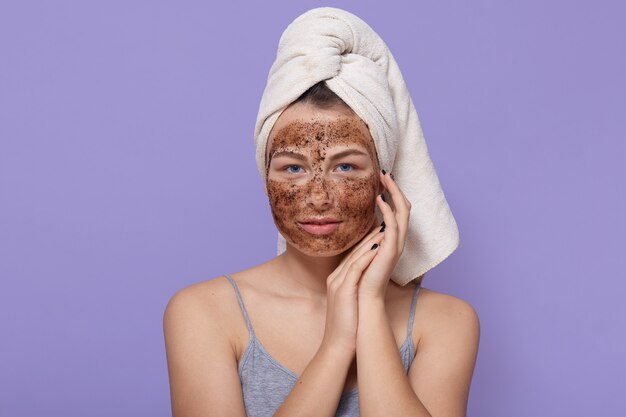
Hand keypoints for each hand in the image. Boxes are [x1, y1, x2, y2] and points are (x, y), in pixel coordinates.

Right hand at [321, 222, 385, 353]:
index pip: (353, 255)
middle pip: (354, 251)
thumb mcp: (351, 303)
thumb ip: (356, 289)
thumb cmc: (347, 327)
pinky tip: (377, 247)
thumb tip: (367, 281)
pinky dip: (366, 256)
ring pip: (355, 256)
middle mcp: (335, 277)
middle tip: (385, 220)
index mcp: (337, 280)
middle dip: (370, 235)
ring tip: (384, 228)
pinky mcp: (343, 290)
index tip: (381, 229)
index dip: (367, 241)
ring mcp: (337, 283)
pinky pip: (355, 269)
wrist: (336, 346)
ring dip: (370, 241)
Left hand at [357, 171, 410, 299]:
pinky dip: (388, 211)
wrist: (364, 296)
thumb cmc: (362, 275)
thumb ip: (368, 236)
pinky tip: (380, 199)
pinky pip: (393, 225)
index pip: (397, 210)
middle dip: (395, 188)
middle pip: (404, 206)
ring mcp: (397, 244)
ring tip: (385, 178)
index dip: (392, 193)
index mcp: (392, 238)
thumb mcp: (364, 249)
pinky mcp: (391, 250)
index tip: (381, 178)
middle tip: (385, 172)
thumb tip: (365, 222)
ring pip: (402, 212)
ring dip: (394, 193)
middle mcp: (398, 239)